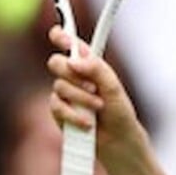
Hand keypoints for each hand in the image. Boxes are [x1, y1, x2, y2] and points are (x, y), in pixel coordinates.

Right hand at [46, 25, 140, 150]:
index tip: (57, 33)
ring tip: (98, 106)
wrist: (117, 141)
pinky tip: (87, 122)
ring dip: (80, 97)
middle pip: (56, 62)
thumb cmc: (119, 112)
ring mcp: (65, 94)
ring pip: (58, 86)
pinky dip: (73, 115)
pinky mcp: (58, 112)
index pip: (72, 45)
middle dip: (70, 72)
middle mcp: (74, 77)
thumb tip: (75, 61)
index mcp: (90, 65)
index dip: (62, 36)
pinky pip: (56, 107)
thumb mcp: (113, 88)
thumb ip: (97, 70)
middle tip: (91, 84)